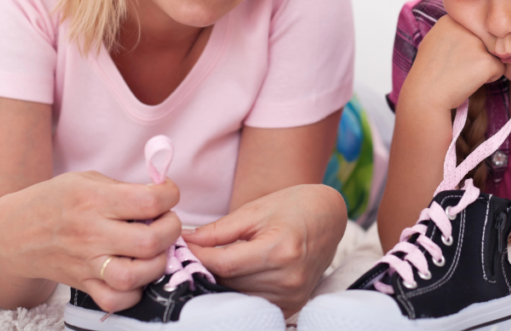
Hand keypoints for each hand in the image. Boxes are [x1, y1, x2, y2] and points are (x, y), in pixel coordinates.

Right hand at [0, 171, 182, 311]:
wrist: (14, 234)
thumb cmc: (55, 201)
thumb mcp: (87, 180)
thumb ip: (124, 187)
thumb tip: (162, 194)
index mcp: (94, 200)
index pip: (149, 201)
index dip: (170, 195)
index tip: (168, 194)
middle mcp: (92, 233)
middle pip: (149, 241)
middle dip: (171, 230)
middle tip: (166, 223)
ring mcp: (87, 263)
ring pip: (134, 275)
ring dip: (157, 263)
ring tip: (155, 250)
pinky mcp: (83, 284)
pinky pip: (115, 300)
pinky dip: (134, 292)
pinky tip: (137, 274)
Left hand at [183, 184, 346, 316]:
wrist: (329, 216)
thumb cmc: (294, 206)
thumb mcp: (255, 210)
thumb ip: (219, 230)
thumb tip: (185, 240)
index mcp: (280, 250)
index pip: (224, 264)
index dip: (198, 257)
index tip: (180, 247)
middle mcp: (288, 278)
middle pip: (229, 283)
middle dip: (205, 269)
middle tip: (188, 256)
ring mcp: (293, 295)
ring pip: (238, 296)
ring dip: (220, 283)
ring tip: (209, 264)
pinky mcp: (293, 304)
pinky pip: (254, 303)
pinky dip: (239, 291)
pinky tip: (232, 276)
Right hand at [404, 14, 504, 111]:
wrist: (424, 97)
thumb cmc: (428, 73)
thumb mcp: (434, 41)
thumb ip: (453, 31)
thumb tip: (473, 29)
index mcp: (451, 19)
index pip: (472, 29)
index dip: (465, 45)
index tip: (449, 56)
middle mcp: (465, 27)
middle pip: (485, 39)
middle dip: (476, 53)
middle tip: (455, 67)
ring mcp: (477, 43)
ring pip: (494, 53)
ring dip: (482, 64)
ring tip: (462, 74)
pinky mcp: (486, 62)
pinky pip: (500, 68)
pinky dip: (489, 78)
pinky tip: (469, 82)